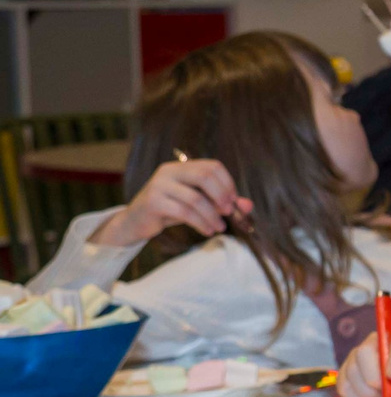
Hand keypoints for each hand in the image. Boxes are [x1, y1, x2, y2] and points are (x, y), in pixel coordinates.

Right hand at [96, 158, 251, 245]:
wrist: (136, 222)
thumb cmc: (170, 211)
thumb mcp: (198, 205)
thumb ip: (222, 202)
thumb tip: (248, 205)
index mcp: (181, 167)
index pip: (212, 166)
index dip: (227, 183)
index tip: (234, 202)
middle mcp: (169, 171)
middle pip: (205, 176)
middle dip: (222, 196)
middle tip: (229, 213)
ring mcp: (159, 185)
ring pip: (196, 198)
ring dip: (213, 216)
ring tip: (219, 228)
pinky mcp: (153, 202)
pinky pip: (185, 212)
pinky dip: (201, 223)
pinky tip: (208, 230)